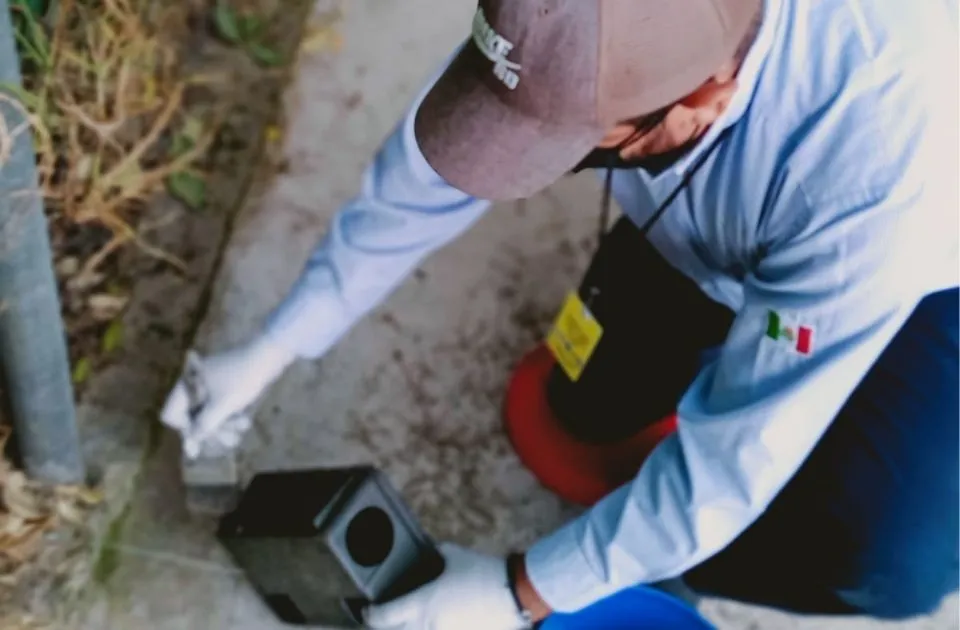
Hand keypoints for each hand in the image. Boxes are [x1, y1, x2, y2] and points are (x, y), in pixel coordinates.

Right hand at [160, 336, 294, 457]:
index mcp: (186, 385)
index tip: (204, 435)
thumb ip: (204, 426)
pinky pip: (220, 406)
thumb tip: (190, 443)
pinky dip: (231, 415)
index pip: (171, 414)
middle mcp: (194, 385)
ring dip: (226, 425)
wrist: (267, 356)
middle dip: (212, 430)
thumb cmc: (242, 380)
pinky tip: (245, 420)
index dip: (185, 429)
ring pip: (209, 413)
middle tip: (229, 438)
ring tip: (243, 425)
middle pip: (192, 417)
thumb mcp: (222, 406)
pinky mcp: (224, 385)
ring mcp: (209, 384)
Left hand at [362, 544, 531, 629]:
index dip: (370, 615)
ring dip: (413, 626)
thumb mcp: (452, 555)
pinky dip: (435, 626)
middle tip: (390, 616)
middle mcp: (429, 625)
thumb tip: (427, 552)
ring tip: (417, 616)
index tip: (367, 611)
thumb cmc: (482, 571)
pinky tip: (440, 620)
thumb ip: (434, 554)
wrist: (515, 593)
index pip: (384, 617)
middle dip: (390, 625)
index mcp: (422, 604)